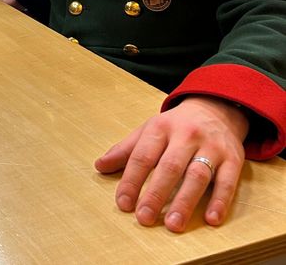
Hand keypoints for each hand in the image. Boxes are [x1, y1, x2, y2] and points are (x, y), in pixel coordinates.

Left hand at [95, 96, 248, 231]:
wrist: (216, 108)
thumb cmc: (176, 125)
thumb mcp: (149, 130)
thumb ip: (125, 149)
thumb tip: (99, 166)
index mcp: (160, 128)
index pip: (143, 156)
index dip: (131, 180)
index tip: (123, 203)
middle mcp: (185, 135)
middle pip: (169, 166)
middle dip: (156, 193)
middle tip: (144, 218)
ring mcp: (211, 147)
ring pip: (197, 175)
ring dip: (185, 201)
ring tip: (173, 225)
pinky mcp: (233, 159)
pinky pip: (227, 182)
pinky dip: (220, 201)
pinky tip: (211, 219)